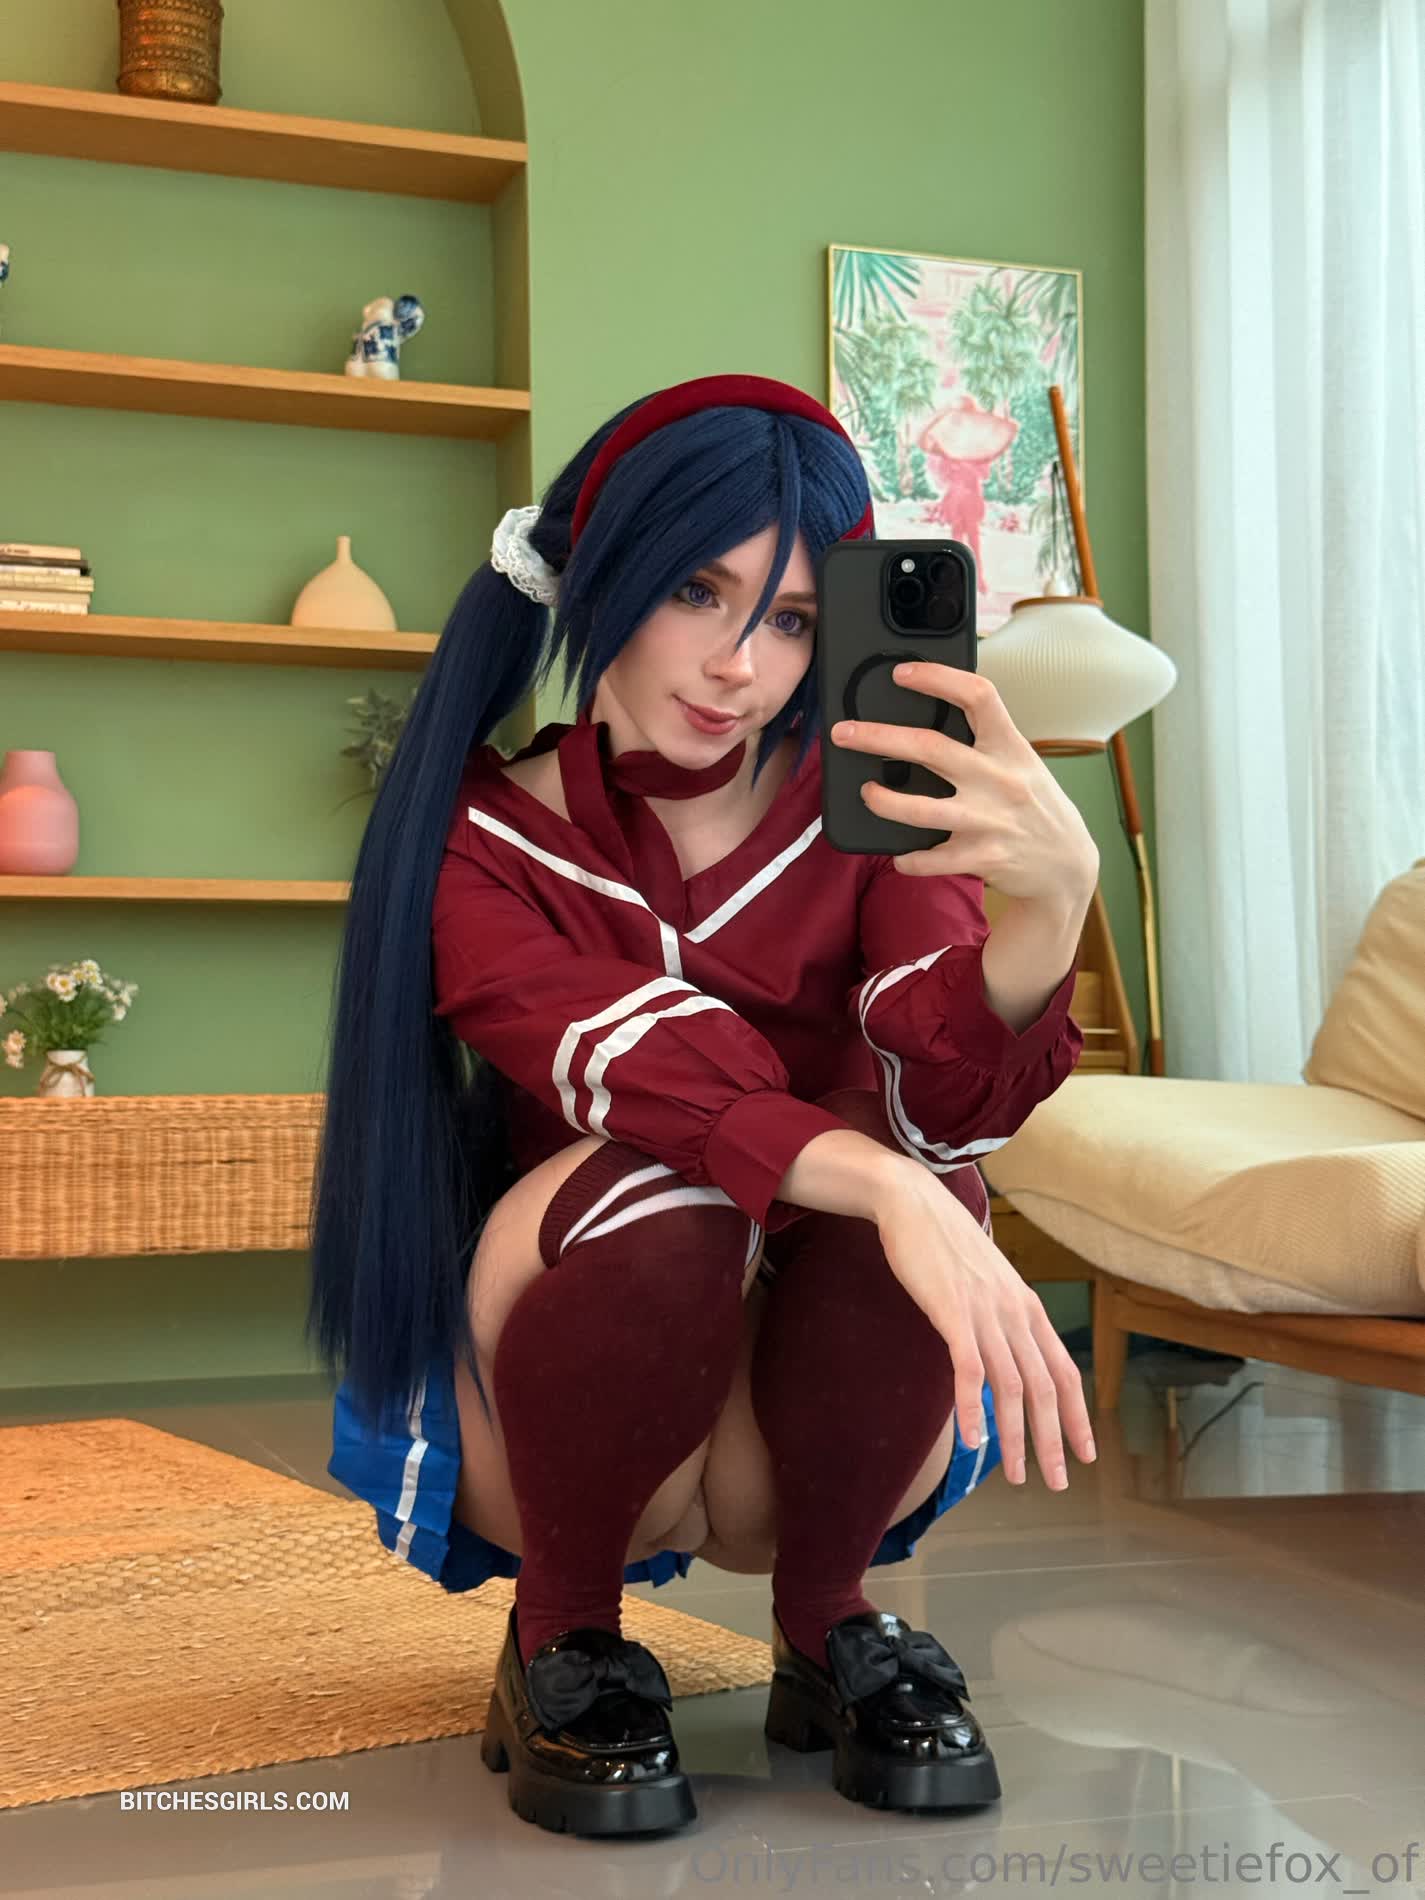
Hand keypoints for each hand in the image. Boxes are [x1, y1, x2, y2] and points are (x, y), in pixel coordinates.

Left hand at [829, 662, 1098, 901]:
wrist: (1069, 866)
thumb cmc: (1036, 806)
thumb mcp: (1021, 765)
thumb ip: (984, 745)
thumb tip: (926, 721)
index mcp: (1011, 747)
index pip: (977, 696)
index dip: (937, 678)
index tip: (901, 673)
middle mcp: (1000, 779)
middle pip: (930, 748)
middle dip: (878, 737)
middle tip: (844, 733)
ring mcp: (990, 820)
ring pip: (923, 808)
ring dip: (885, 801)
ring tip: (866, 793)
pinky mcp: (982, 857)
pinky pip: (932, 858)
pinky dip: (910, 858)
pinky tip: (899, 855)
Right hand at [872, 1161, 1095, 1487]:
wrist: (913, 1202)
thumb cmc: (945, 1245)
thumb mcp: (986, 1282)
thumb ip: (1000, 1317)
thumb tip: (1004, 1353)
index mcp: (1028, 1307)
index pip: (1065, 1371)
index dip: (1077, 1416)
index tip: (1086, 1453)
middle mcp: (1015, 1312)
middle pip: (1044, 1388)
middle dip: (1053, 1440)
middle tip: (1056, 1482)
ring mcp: (985, 1312)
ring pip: (1011, 1387)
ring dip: (1015, 1436)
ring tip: (1014, 1474)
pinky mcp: (952, 1311)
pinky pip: (969, 1369)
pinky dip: (972, 1407)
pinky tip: (972, 1439)